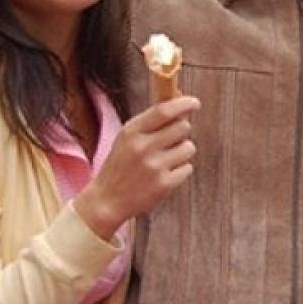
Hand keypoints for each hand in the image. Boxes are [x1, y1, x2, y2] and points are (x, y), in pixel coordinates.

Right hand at [72, 96, 199, 239]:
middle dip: (182, 132)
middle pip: (183, 127)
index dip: (183, 104)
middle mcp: (143, 148)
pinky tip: (163, 175)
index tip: (195, 103)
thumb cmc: (121, 165)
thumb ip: (150, 122)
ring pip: (189, 147)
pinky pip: (187, 168)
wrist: (107, 200)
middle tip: (171, 140)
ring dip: (182, 152)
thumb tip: (181, 108)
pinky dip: (180, 170)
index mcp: (131, 132)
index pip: (164, 111)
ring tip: (165, 160)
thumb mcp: (127, 139)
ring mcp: (154, 167)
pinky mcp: (164, 184)